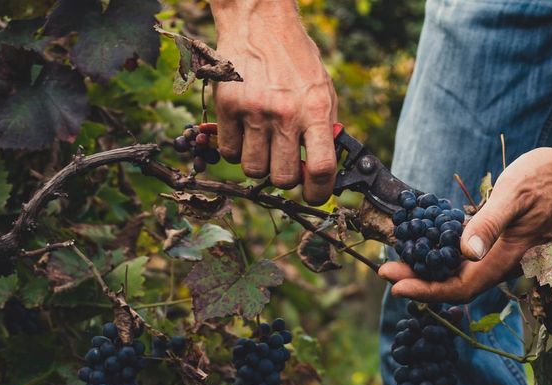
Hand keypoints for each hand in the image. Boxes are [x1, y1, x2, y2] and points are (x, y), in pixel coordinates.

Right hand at [213, 6, 337, 202]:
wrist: (259, 21)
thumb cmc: (295, 60)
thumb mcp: (323, 90)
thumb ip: (324, 130)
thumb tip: (324, 173)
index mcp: (316, 110)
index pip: (322, 169)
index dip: (319, 193)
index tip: (313, 195)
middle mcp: (286, 113)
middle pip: (283, 178)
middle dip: (285, 177)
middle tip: (284, 162)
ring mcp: (254, 111)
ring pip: (253, 170)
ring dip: (258, 164)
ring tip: (263, 142)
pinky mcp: (227, 106)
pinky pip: (229, 152)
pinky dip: (236, 150)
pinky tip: (244, 132)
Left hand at [378, 145, 551, 302]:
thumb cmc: (548, 176)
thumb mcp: (515, 194)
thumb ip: (489, 224)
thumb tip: (464, 253)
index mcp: (506, 257)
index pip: (460, 287)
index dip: (426, 290)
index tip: (395, 284)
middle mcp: (504, 262)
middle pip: (457, 285)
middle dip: (420, 283)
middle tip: (386, 271)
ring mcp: (504, 253)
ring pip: (463, 274)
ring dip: (431, 271)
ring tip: (400, 260)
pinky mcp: (503, 241)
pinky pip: (471, 259)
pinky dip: (446, 256)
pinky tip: (429, 243)